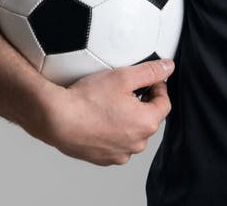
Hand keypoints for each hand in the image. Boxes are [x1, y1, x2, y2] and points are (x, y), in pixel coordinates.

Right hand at [38, 58, 174, 165]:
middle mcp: (136, 144)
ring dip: (127, 118)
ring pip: (132, 132)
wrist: (58, 119)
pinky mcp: (103, 158)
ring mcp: (119, 154)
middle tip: (124, 89)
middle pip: (148, 118)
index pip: (164, 103)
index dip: (158, 87)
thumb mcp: (124, 76)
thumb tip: (168, 68)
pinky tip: (99, 118)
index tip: (148, 79)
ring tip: (109, 103)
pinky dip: (112, 131)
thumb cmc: (88, 100)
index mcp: (146, 124)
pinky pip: (116, 143)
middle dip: (141, 103)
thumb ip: (150, 71)